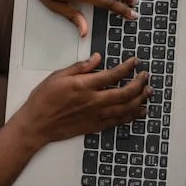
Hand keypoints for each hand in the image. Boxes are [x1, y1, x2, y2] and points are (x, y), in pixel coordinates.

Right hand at [10, 54, 151, 147]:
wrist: (37, 124)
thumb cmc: (43, 100)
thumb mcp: (58, 76)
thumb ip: (80, 67)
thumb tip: (97, 58)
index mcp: (84, 86)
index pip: (114, 74)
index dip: (128, 67)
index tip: (134, 62)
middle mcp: (94, 102)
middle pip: (126, 92)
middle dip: (139, 83)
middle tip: (146, 76)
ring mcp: (96, 116)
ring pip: (126, 108)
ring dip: (140, 99)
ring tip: (148, 92)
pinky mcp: (95, 126)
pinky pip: (119, 121)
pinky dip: (132, 116)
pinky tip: (139, 111)